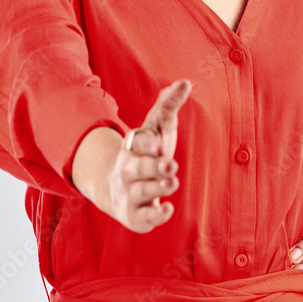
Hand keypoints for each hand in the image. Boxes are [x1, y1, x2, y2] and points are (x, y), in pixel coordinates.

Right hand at [71, 78, 191, 232]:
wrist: (117, 188)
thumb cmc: (147, 152)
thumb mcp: (157, 127)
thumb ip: (169, 105)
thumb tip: (185, 82)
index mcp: (134, 146)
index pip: (137, 142)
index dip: (147, 144)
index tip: (159, 145)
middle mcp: (128, 170)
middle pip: (136, 168)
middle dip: (153, 167)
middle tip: (170, 165)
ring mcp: (130, 193)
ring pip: (140, 192)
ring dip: (156, 188)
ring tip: (172, 182)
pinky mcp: (135, 216)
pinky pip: (142, 219)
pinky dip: (154, 216)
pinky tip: (167, 209)